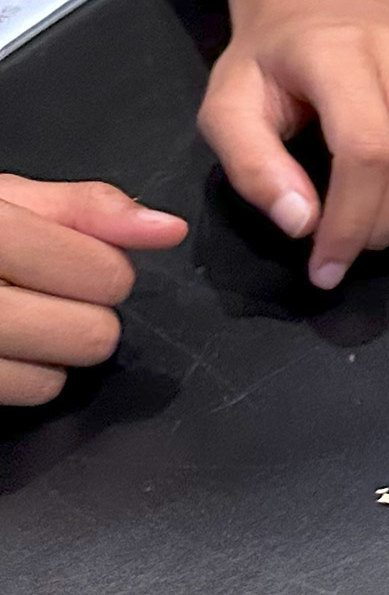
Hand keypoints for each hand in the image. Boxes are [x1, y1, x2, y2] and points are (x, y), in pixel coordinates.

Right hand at [0, 176, 186, 406]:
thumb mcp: (4, 198)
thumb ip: (86, 208)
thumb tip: (167, 230)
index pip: (105, 275)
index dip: (105, 268)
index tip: (76, 260)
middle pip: (93, 334)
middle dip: (84, 313)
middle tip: (46, 292)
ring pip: (59, 377)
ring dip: (54, 351)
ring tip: (21, 318)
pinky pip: (26, 396)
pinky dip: (26, 378)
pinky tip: (2, 346)